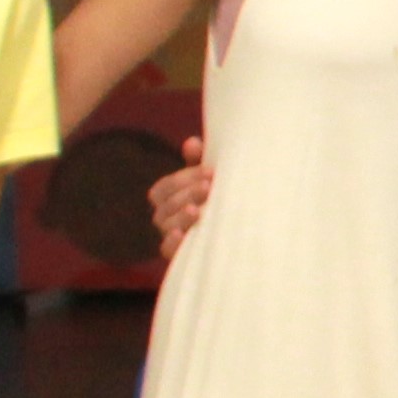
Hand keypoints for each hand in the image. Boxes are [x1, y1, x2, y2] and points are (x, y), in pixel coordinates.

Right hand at [146, 137, 212, 255]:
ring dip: (181, 216)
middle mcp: (164, 217)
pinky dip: (172, 242)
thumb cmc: (216, 201)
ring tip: (197, 210)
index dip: (184, 177)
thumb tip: (192, 142)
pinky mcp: (178, 255)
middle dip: (187, 193)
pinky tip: (182, 234)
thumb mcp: (208, 182)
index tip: (210, 171)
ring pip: (166, 224)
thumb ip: (198, 163)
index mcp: (167, 198)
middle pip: (166, 204)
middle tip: (208, 186)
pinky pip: (167, 249)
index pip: (166, 186)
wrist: (234, 239)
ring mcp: (170, 236)